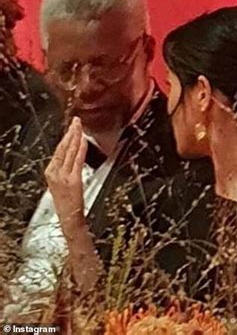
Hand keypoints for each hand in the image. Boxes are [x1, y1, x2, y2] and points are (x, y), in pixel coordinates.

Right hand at [45, 116, 87, 233]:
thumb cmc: (68, 202)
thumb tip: (73, 155)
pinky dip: (80, 149)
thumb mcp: (62, 183)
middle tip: (76, 121)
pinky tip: (83, 140)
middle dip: (70, 132)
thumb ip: (65, 169)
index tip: (71, 126)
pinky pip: (77, 160)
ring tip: (79, 126)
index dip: (66, 137)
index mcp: (50, 171)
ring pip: (70, 151)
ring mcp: (63, 176)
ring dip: (75, 137)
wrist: (69, 217)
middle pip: (63, 147)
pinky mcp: (73, 179)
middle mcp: (54, 172)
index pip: (59, 150)